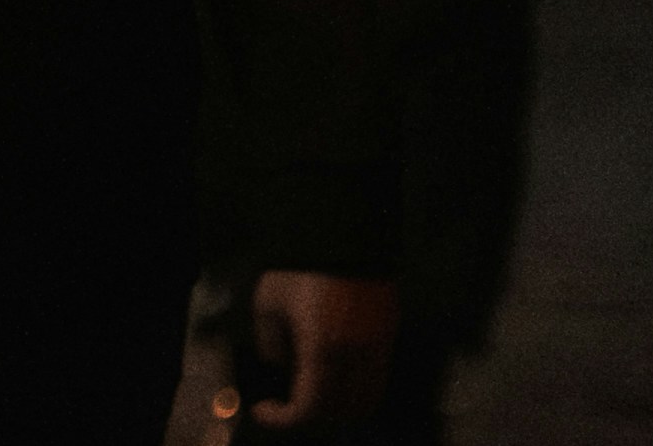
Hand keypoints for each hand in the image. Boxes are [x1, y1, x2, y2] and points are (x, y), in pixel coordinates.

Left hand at [245, 271, 398, 429]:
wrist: (343, 233)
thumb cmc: (300, 266)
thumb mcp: (269, 303)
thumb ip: (270, 342)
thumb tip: (279, 365)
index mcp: (323, 350)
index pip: (310, 408)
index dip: (284, 418)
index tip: (264, 409)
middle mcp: (356, 356)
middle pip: (341, 411)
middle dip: (312, 415)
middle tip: (288, 403)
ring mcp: (378, 347)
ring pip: (366, 399)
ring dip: (339, 406)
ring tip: (313, 391)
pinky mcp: (388, 336)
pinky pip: (378, 379)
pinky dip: (358, 389)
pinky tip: (335, 373)